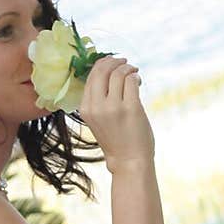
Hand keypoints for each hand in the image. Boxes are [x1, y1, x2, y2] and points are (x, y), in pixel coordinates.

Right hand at [77, 54, 154, 168]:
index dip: (102, 64)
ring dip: (128, 68)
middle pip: (102, 70)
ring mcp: (113, 107)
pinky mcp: (131, 108)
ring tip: (134, 73)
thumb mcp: (97, 119)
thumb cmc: (115, 140)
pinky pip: (132, 80)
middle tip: (124, 62)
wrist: (128, 161)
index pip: (90, 76)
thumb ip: (98, 99)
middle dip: (114, 61)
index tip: (112, 63)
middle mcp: (97, 107)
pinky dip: (136, 76)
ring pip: (118, 73)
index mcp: (85, 109)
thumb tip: (107, 70)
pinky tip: (138, 81)